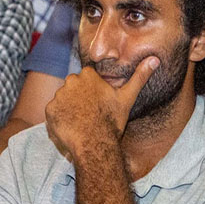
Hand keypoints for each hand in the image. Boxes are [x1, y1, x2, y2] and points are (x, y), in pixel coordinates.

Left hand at [44, 56, 158, 162]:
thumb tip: (155, 59)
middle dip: (79, 98)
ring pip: (64, 100)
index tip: (98, 103)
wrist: (95, 144)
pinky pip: (54, 112)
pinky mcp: (50, 110)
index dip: (93, 91)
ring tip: (81, 122)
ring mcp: (59, 96)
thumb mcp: (127, 97)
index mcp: (88, 75)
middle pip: (74, 88)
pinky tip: (71, 127)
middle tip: (90, 114)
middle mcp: (71, 81)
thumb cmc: (112, 121)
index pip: (87, 79)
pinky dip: (60, 118)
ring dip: (69, 108)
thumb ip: (140, 76)